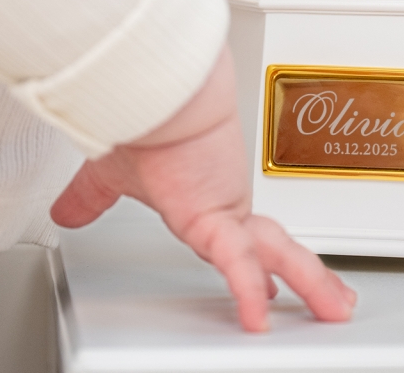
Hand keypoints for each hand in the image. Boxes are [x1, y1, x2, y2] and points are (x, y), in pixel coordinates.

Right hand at [50, 49, 355, 331]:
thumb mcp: (108, 172)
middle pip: (272, 244)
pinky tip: (256, 318)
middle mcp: (223, 199)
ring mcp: (227, 205)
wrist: (154, 86)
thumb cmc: (139, 114)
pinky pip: (234, 262)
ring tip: (336, 308)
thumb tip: (67, 209)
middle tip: (329, 300)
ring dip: (311, 281)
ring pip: (278, 252)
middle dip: (304, 273)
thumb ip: (91, 195)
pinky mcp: (216, 212)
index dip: (256, 257)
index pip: (238, 234)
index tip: (269, 279)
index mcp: (203, 195)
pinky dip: (244, 290)